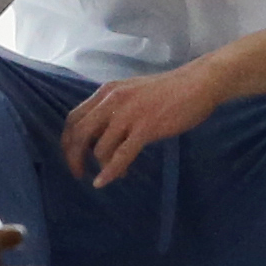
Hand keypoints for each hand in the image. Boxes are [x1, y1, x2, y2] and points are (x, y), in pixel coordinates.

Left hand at [63, 58, 233, 188]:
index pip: (74, 118)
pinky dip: (110, 172)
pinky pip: (121, 155)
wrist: (198, 83)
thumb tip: (101, 135)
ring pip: (99, 148)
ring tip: (111, 173)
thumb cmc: (168, 91)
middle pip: (79, 134)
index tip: (72, 156)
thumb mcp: (131, 94)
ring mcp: (128, 115)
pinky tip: (104, 182)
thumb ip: (114, 109)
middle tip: (78, 173)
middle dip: (73, 157)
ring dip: (101, 166)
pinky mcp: (146, 128)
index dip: (67, 141)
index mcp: (107, 92)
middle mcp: (112, 101)